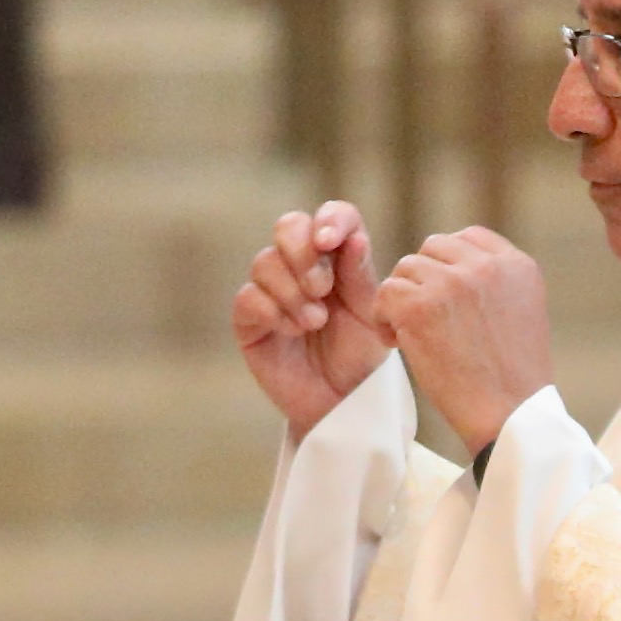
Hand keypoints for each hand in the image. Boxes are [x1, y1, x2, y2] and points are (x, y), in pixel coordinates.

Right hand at [231, 198, 392, 432]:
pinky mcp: (250, 320)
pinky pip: (249, 298)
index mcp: (338, 258)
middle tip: (323, 287)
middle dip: (303, 252)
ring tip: (315, 322)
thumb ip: (360, 275)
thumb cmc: (361, 357)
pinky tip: (293, 331)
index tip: (331, 240)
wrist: (343, 404)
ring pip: (266, 262)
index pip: (332, 216)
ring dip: (292, 290)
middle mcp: (302, 267)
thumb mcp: (370, 315)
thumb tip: (352, 237)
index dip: (331, 219)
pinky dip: (273, 310)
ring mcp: (272, 291)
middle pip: (289, 226)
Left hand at [373, 225, 560, 441]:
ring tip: (411, 334)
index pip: (468, 238)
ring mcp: (453, 283)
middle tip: (424, 318)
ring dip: (402, 299)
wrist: (509, 416)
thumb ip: (495, 282)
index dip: (448, 264)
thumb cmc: (513, 379)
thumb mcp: (523, 313)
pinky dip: (383, 318)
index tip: (445, 297)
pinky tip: (398, 342)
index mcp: (516, 265)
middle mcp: (486, 266)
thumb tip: (454, 265)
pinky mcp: (420, 306)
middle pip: (433, 248)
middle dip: (423, 280)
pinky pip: (385, 293)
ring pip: (405, 268)